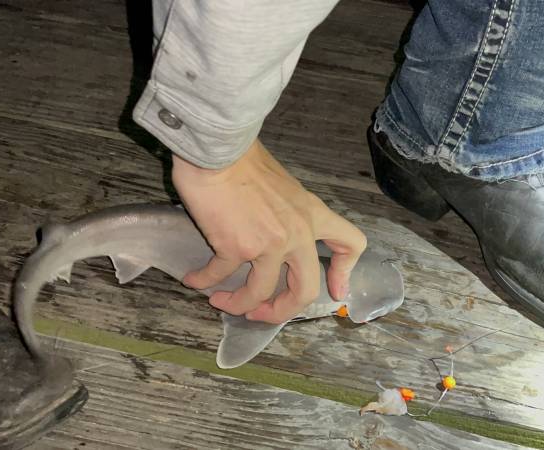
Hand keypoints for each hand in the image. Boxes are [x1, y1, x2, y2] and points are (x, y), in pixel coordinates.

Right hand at [173, 138, 366, 323]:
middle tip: (260, 313)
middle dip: (282, 311)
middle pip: (305, 290)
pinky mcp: (236, 247)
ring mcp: (268, 243)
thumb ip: (285, 211)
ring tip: (220, 300)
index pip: (351, 244)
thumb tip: (270, 230)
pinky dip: (204, 280)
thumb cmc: (243, 159)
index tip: (335, 290)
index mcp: (312, 214)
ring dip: (238, 304)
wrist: (219, 148)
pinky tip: (193, 278)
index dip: (345, 272)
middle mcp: (297, 233)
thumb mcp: (283, 185)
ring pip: (259, 294)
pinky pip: (220, 275)